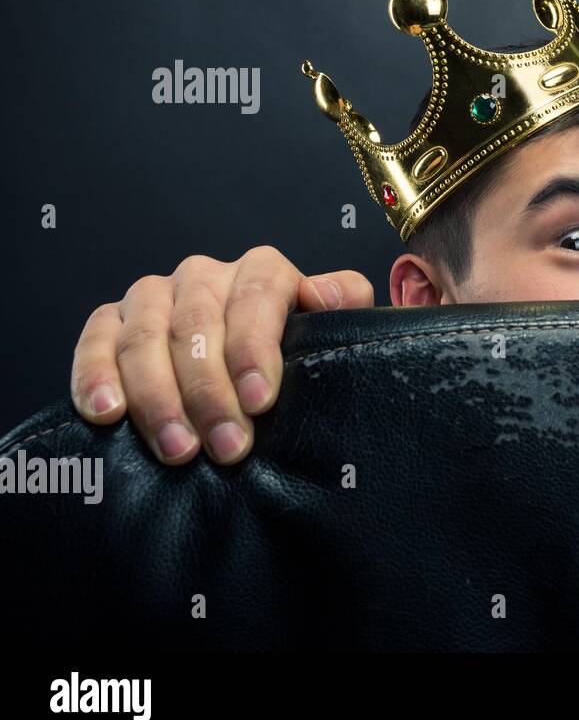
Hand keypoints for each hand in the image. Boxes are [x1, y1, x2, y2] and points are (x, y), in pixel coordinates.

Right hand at [70, 246, 373, 464]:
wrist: (254, 366)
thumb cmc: (296, 349)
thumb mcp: (330, 327)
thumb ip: (342, 301)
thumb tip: (320, 296)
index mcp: (260, 269)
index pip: (256, 295)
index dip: (255, 348)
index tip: (260, 402)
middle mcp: (203, 275)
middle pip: (197, 325)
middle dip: (210, 392)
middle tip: (227, 447)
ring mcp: (153, 296)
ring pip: (145, 337)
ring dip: (158, 398)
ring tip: (178, 449)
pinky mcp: (112, 321)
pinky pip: (94, 340)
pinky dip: (94, 376)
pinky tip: (106, 414)